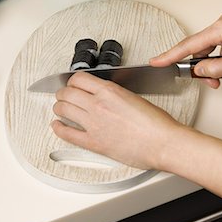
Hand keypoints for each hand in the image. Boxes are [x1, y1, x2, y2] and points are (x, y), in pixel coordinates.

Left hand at [51, 72, 221, 209]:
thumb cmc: (156, 123)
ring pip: (63, 109)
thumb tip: (103, 95)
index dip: (72, 81)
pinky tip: (57, 126)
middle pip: (67, 93)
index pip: (78, 78)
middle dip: (63, 93)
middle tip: (64, 95)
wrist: (163, 143)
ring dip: (59, 107)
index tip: (73, 84)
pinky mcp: (94, 142)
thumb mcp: (133, 97)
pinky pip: (67, 134)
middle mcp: (98, 105)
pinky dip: (58, 128)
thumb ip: (114, 94)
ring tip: (60, 108)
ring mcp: (93, 124)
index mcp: (109, 91)